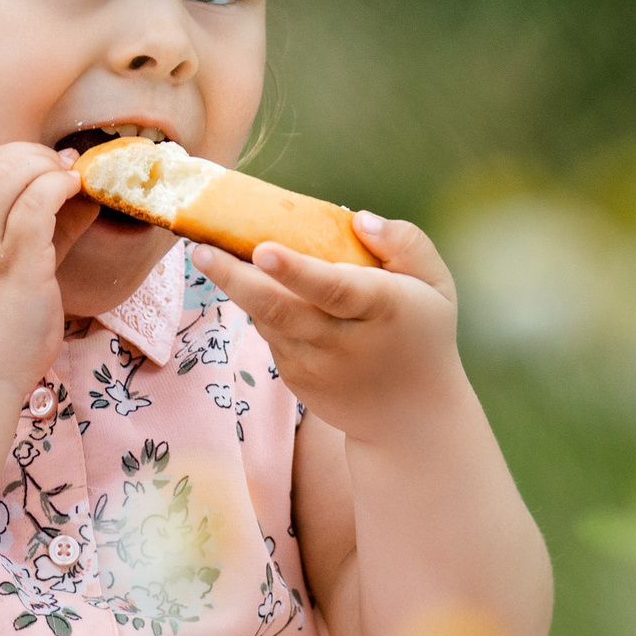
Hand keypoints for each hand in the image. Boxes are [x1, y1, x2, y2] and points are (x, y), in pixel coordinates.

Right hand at [0, 143, 96, 397]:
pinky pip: (36, 204)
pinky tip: (75, 190)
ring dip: (47, 166)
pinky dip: (58, 187)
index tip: (44, 163)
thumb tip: (79, 196)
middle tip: (62, 165)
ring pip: (12, 176)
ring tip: (70, 177)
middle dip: (34, 155)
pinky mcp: (13, 264)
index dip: (14, 156)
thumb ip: (36, 232)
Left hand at [190, 212, 460, 441]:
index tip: (262, 249)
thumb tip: (356, 218)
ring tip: (207, 253)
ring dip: (235, 288)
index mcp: (381, 309)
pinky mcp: (296, 378)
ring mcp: (315, 365)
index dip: (297, 271)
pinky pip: (270, 334)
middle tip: (199, 249)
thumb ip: (405, 243)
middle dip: (234, 278)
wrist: (411, 417)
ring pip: (267, 320)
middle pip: (280, 309)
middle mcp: (343, 342)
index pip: (334, 289)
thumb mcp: (435, 285)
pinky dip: (258, 307)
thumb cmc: (421, 333)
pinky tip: (249, 282)